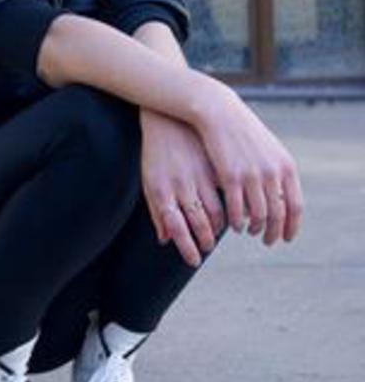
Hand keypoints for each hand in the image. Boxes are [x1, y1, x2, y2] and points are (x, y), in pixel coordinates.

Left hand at [140, 109, 225, 267]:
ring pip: (216, 209)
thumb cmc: (157, 155)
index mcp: (162, 192)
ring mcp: (199, 175)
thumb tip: (166, 239)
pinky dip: (230, 205)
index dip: (187, 248)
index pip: (177, 229)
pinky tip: (229, 209)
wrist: (169, 120)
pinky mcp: (214, 165)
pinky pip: (226, 192)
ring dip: (220, 226)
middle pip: (198, 223)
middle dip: (206, 240)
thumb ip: (158, 212)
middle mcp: (181, 186)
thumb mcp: (151, 182)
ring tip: (218, 231)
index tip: (195, 261)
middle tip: (208, 247)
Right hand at [193, 80, 303, 244]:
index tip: (287, 238)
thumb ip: (278, 173)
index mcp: (286, 167)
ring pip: (258, 215)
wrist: (220, 113)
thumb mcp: (269, 150)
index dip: (292, 226)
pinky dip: (236, 222)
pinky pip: (236, 209)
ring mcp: (252, 175)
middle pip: (278, 214)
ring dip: (255, 229)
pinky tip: (233, 225)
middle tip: (268, 242)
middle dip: (274, 233)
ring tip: (249, 232)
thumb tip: (281, 199)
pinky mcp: (231, 176)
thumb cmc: (244, 132)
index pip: (295, 206)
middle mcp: (273, 173)